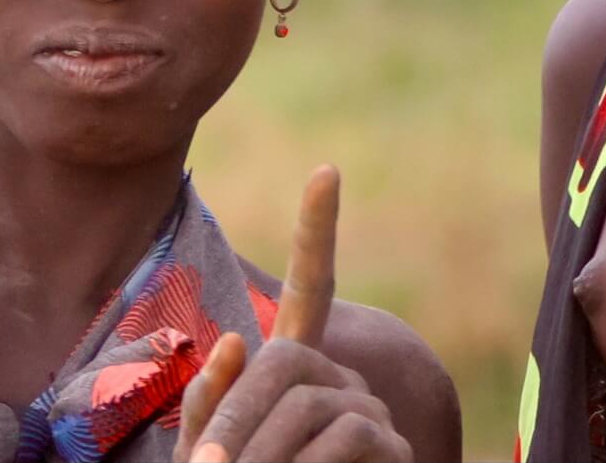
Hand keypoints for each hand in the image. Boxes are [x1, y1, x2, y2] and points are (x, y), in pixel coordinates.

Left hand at [174, 168, 412, 462]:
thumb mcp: (209, 460)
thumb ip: (211, 411)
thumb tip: (237, 339)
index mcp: (294, 371)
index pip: (309, 290)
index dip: (317, 232)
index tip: (327, 170)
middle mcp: (340, 379)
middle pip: (284, 363)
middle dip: (235, 417)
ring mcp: (371, 410)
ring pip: (308, 405)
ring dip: (259, 456)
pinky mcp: (395, 448)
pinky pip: (345, 438)